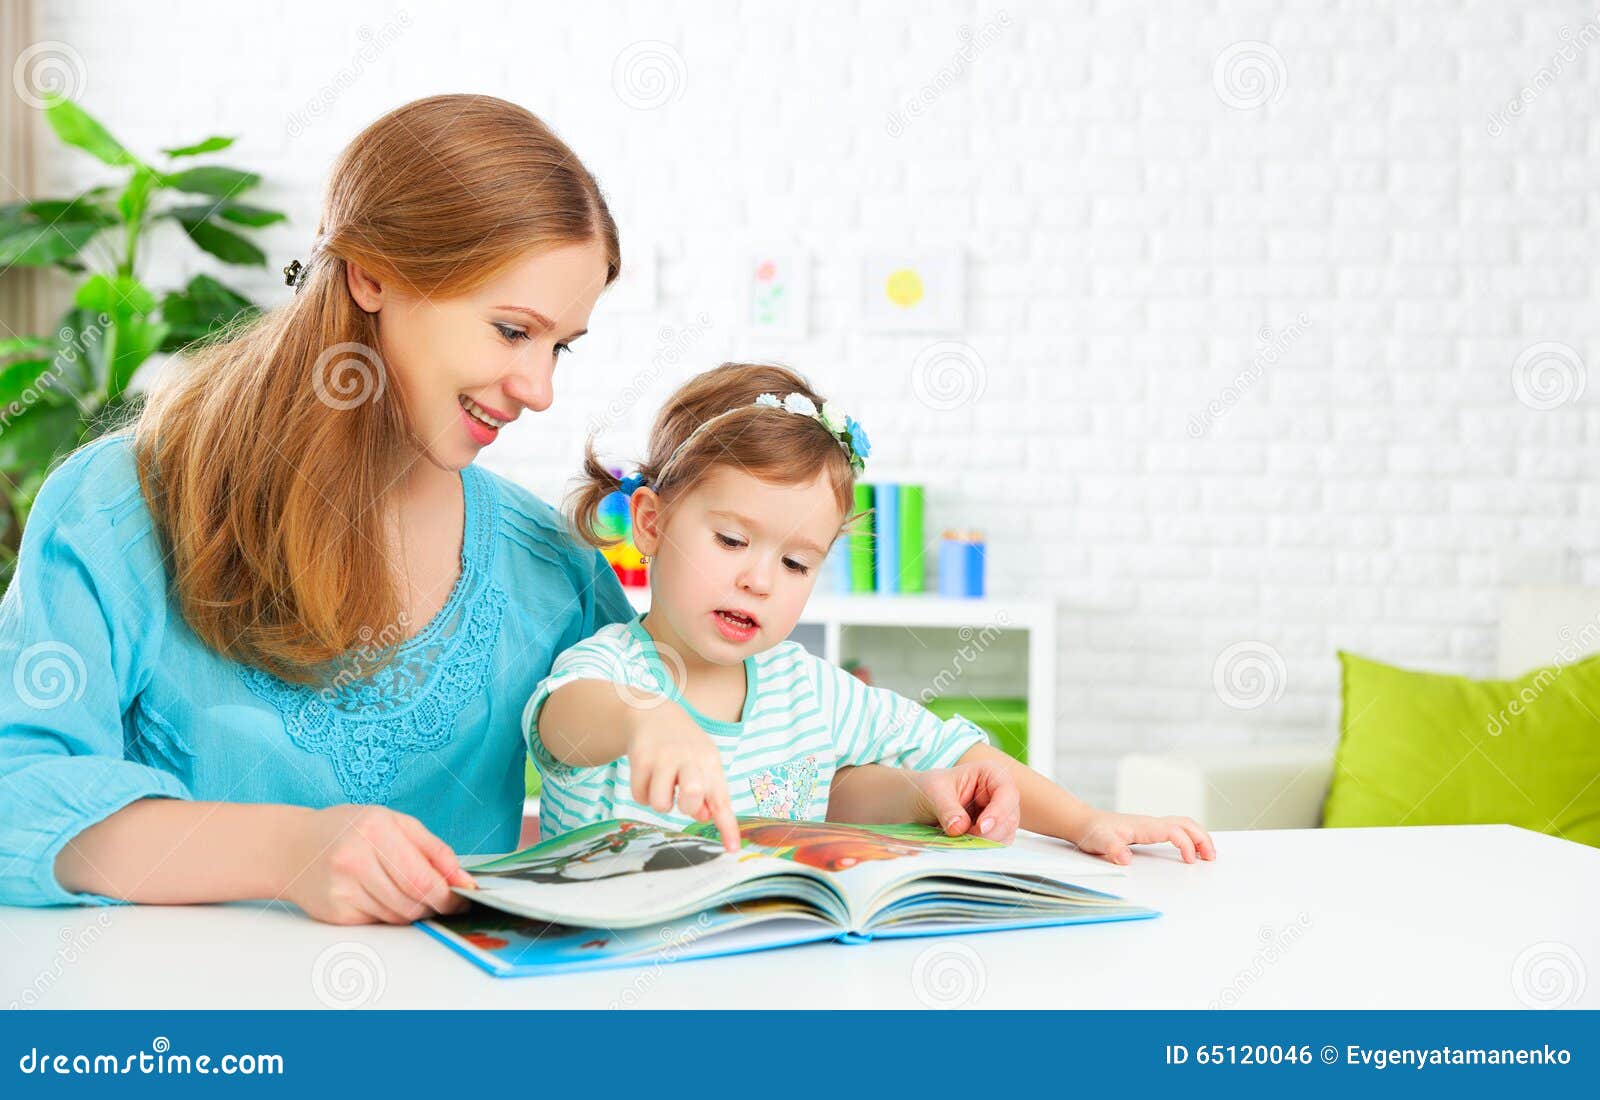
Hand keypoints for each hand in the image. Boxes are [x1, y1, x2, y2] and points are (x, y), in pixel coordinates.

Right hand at [282, 806, 477, 924]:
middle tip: (444, 901)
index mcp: (376, 830)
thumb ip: (434, 850)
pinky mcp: (335, 913)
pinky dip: (390, 914)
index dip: (449, 894)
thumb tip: (464, 881)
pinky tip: (381, 896)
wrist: (293, 847)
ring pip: (398, 916)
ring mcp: (342, 889)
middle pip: (413, 900)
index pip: (423, 878)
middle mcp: (355, 860)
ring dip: (414, 911)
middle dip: (436, 905)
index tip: (464, 899)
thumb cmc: (351, 830)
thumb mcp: (395, 823)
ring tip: (410, 893)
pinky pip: (379, 923)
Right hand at [625, 705, 740, 851]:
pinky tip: (648, 777)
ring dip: (661, 802)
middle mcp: (689, 758)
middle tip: (681, 794)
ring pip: (660, 804)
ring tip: (663, 785)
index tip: (732, 849)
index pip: (721, 799)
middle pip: (691, 797)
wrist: (653, 713)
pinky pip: (640, 796)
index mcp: (710, 762)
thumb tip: (704, 817)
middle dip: (687, 806)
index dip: (727, 826)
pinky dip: (643, 794)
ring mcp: (663, 757)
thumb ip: (708, 793)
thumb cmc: (684, 748)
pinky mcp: (640, 758)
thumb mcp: (702, 765)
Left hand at [911, 759, 1021, 842]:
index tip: (981, 827)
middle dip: (989, 833)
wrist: (920, 802)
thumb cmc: (930, 788)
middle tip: (964, 837)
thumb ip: (947, 809)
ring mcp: (999, 815)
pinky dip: (981, 849)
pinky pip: (996, 846)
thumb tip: (959, 827)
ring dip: (984, 843)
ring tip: (959, 839)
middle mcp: (1000, 794)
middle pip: (1009, 818)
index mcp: (990, 774)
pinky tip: (964, 845)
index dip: (998, 812)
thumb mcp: (933, 792)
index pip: (1006, 792)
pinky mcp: (994, 833)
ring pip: (1005, 835)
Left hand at [1070, 811, 1215, 864]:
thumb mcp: (1099, 842)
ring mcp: (1152, 826)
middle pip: (1185, 823)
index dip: (1186, 844)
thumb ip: (1112, 849)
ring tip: (1208, 855)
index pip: (1173, 831)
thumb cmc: (1093, 832)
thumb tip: (1125, 858)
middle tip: (1212, 857)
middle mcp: (1151, 823)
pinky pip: (1177, 830)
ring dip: (1199, 837)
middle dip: (1202, 838)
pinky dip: (1190, 838)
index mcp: (1144, 826)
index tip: (1190, 861)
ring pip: (1183, 824)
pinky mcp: (1150, 831)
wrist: (1085, 823)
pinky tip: (1191, 850)